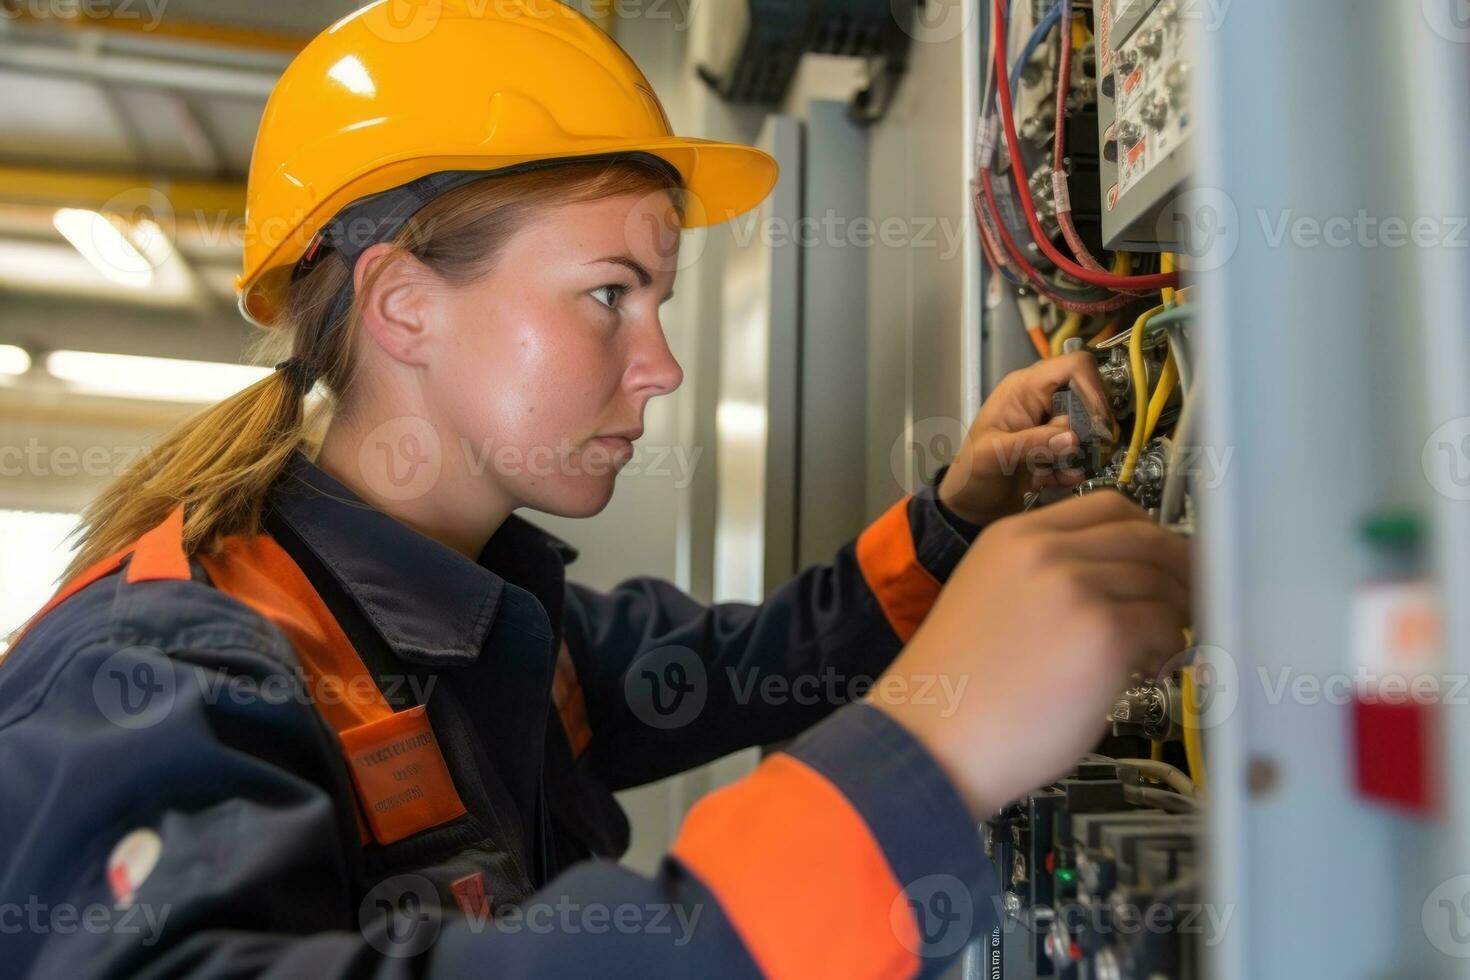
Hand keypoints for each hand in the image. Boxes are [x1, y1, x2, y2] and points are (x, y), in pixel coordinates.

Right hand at [866, 492, 1190, 816]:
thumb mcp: (987, 599)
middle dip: (1177, 567)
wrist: (932, 738)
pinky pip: (1165, 627)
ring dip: (1173, 613)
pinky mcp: (1106, 634)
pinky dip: (1169, 649)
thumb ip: (1043, 576)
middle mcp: (1046, 551)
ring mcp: (1078, 589)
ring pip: (1162, 581)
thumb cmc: (955, 691)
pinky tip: (1147, 670)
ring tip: (1157, 646)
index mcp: (1012, 537)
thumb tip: (1112, 581)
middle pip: (1144, 536)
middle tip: (1185, 597)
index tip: (1159, 555)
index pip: (1105, 506)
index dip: (1145, 530)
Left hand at [937, 353, 1117, 526]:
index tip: (1098, 420)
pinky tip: (1065, 479)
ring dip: (1083, 449)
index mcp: (1023, 389)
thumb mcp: (996, 454)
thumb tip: (1074, 438)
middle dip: (1091, 423)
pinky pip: (1078, 453)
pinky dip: (1076, 467)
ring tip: (1068, 466)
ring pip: (1085, 427)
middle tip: (1087, 447)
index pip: (1071, 366)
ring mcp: (1047, 427)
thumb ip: (1034, 443)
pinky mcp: (1054, 451)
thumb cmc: (970, 475)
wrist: (968, 507)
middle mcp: (1039, 402)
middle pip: (1085, 395)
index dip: (1092, 387)